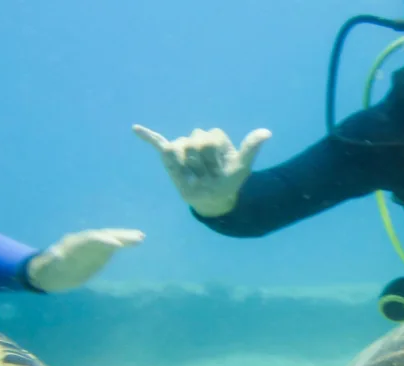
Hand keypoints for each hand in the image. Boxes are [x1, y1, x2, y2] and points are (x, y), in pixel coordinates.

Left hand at [26, 229, 143, 291]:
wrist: (50, 272)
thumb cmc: (47, 270)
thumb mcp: (46, 267)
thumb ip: (52, 260)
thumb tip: (54, 254)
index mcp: (74, 244)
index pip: (91, 239)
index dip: (103, 241)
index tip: (116, 244)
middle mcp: (85, 241)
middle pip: (104, 235)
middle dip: (120, 236)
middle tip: (138, 237)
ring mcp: (93, 246)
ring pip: (111, 237)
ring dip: (126, 236)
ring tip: (141, 237)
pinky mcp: (99, 252)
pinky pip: (113, 244)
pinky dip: (125, 242)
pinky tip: (138, 240)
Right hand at [133, 124, 271, 216]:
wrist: (216, 198)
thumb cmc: (229, 181)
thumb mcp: (242, 168)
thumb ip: (250, 148)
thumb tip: (267, 132)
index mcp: (214, 137)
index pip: (211, 140)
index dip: (217, 159)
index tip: (224, 168)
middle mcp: (197, 138)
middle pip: (195, 144)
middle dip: (204, 164)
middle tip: (209, 175)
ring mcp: (183, 147)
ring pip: (178, 150)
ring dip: (188, 168)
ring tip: (196, 175)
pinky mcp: (170, 156)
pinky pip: (158, 143)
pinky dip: (148, 136)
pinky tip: (136, 128)